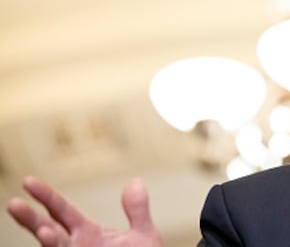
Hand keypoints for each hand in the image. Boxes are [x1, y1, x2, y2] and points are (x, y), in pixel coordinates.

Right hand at [6, 176, 161, 246]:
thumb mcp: (143, 235)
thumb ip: (138, 210)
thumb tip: (135, 181)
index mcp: (86, 232)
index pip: (62, 211)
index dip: (46, 196)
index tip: (28, 181)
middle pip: (47, 229)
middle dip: (30, 219)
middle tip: (13, 204)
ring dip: (47, 243)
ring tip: (44, 232)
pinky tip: (52, 241)